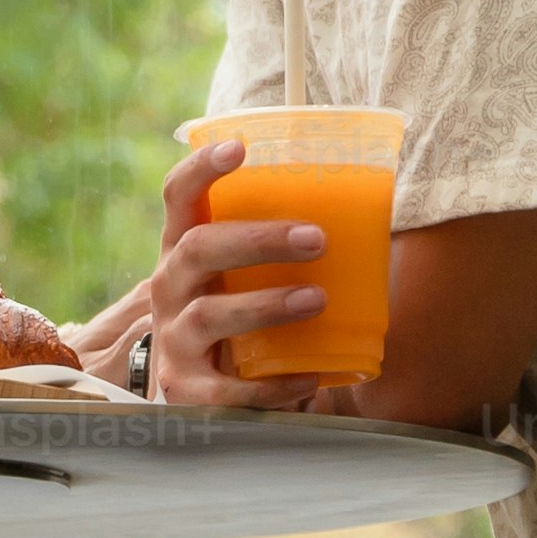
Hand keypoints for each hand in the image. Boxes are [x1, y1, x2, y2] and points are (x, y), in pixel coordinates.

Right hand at [66, 139, 329, 409]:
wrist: (194, 387)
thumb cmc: (236, 314)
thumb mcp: (241, 274)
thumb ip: (278, 246)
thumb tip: (367, 208)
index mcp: (184, 249)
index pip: (179, 197)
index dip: (201, 170)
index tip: (238, 148)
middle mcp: (169, 287)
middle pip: (197, 249)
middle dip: (257, 240)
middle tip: (316, 239)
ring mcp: (172, 339)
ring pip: (209, 314)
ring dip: (265, 305)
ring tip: (317, 301)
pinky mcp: (184, 390)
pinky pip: (223, 390)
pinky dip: (268, 386)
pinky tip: (307, 380)